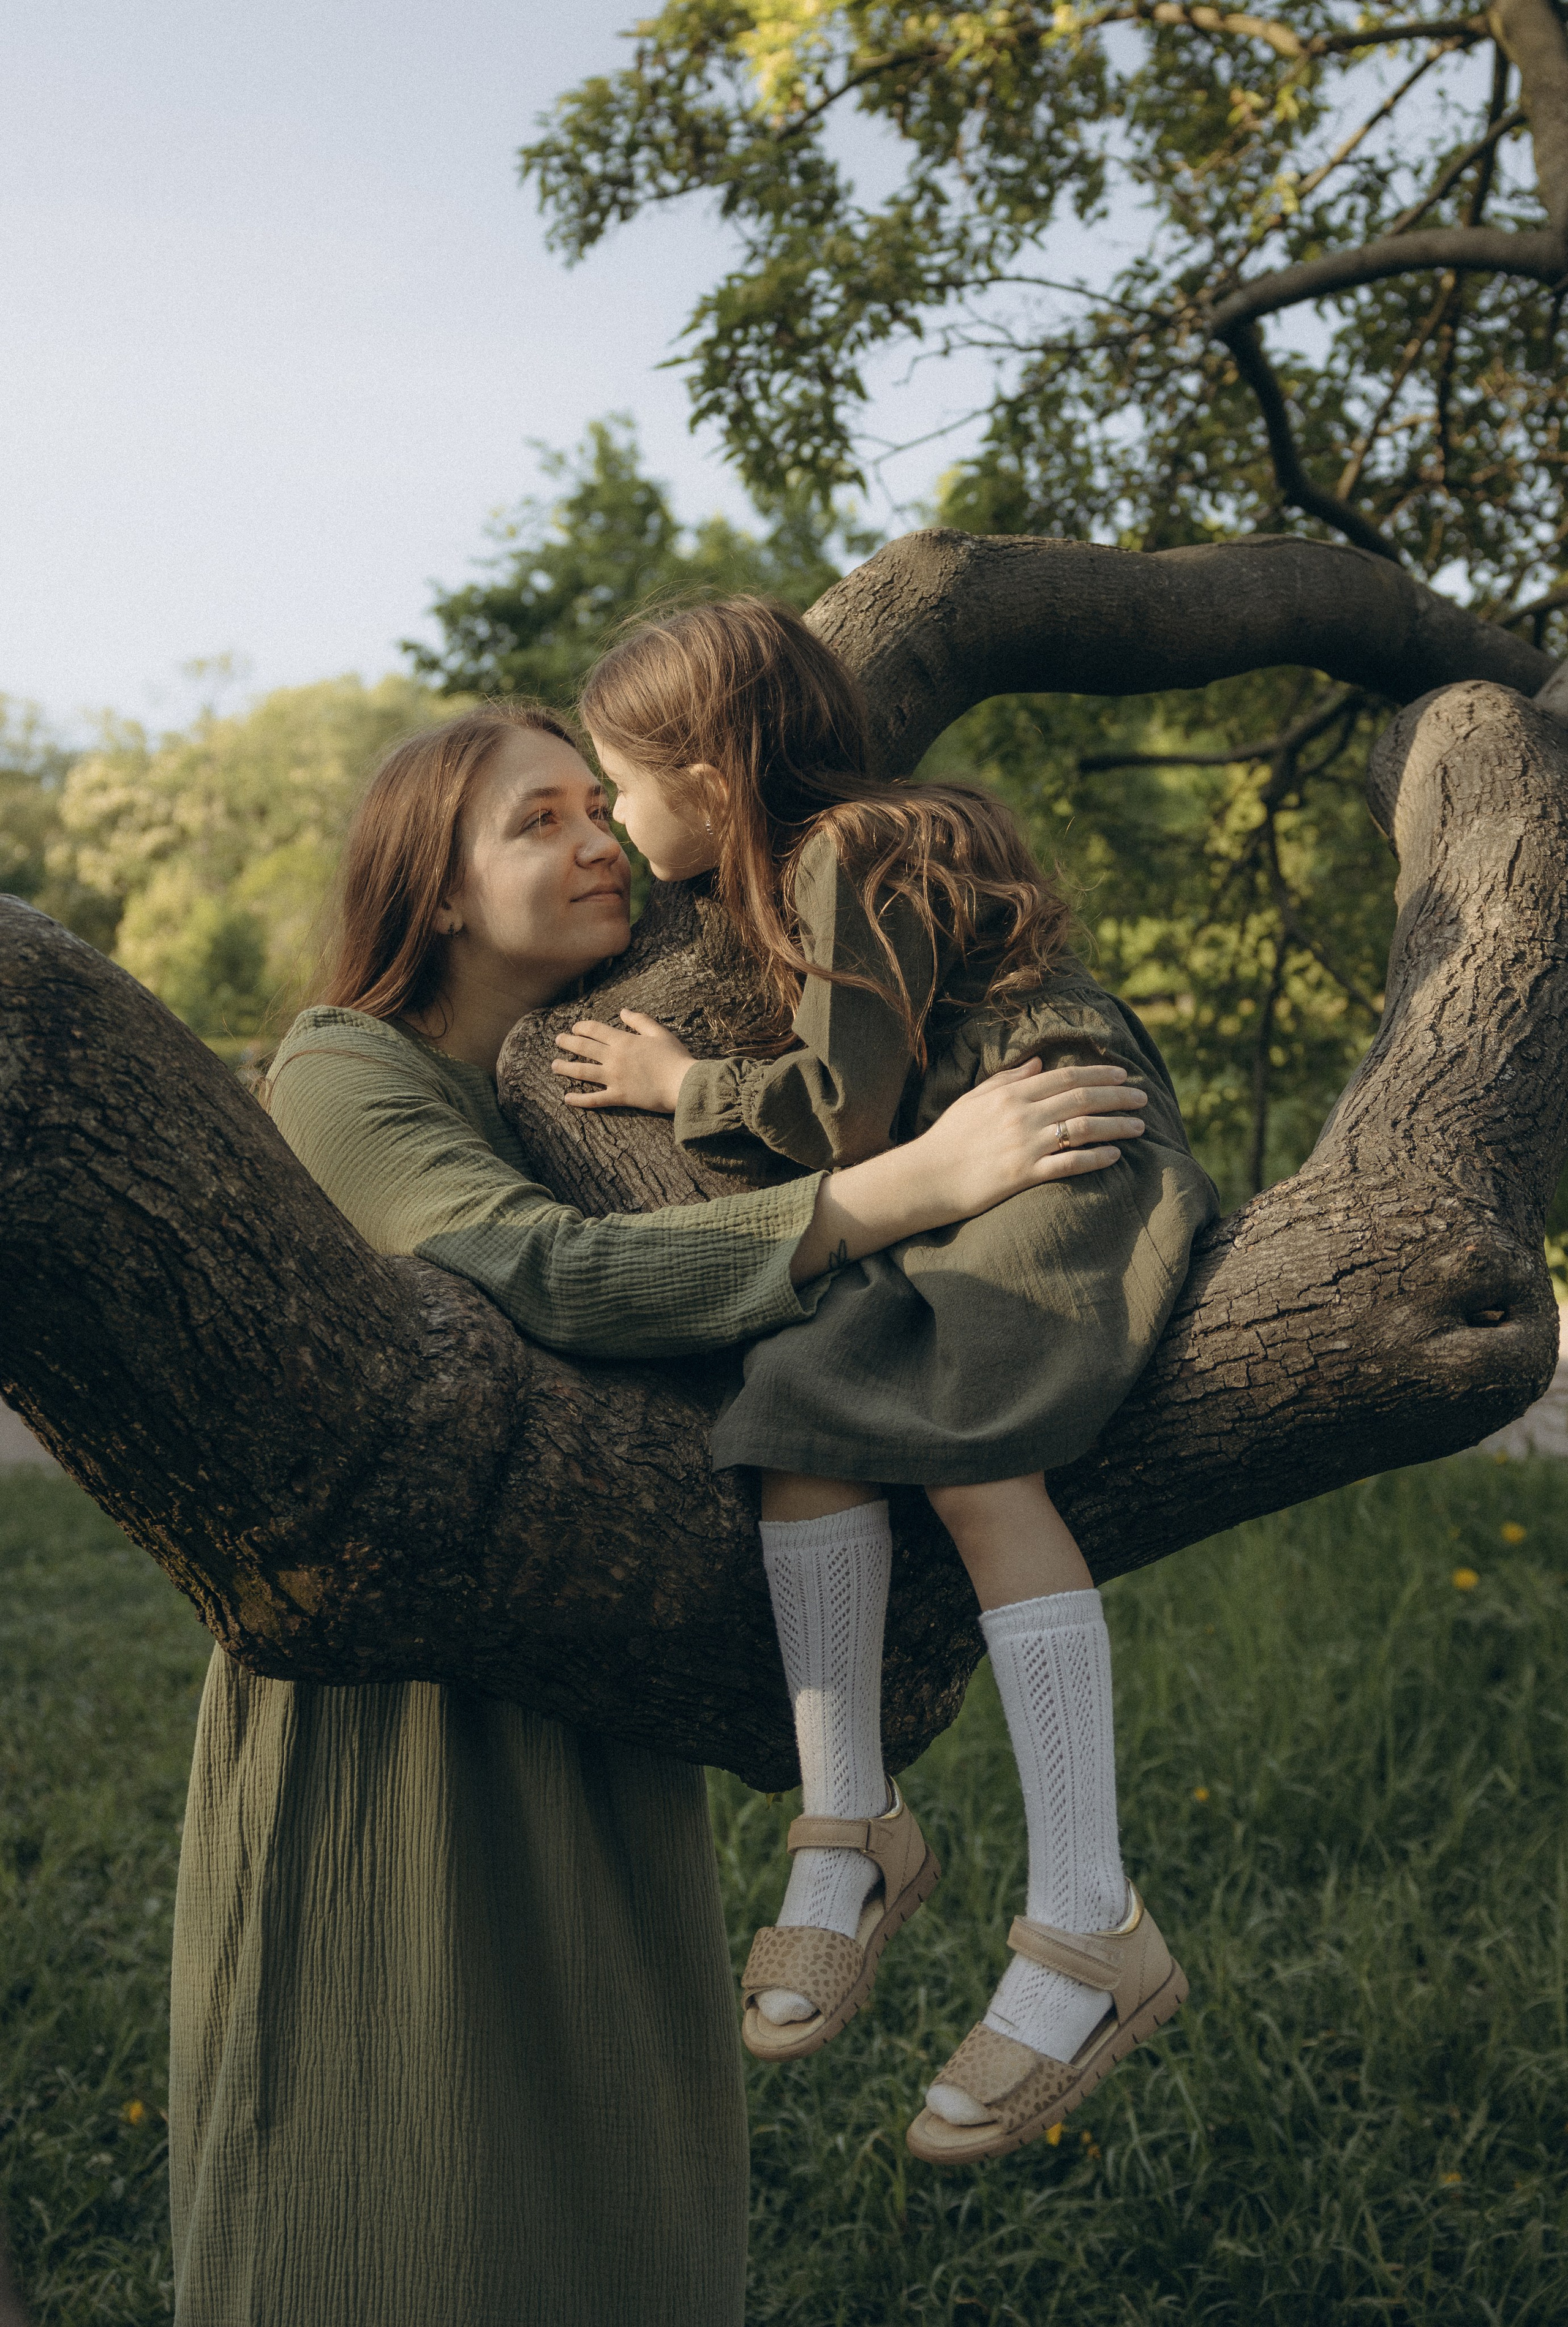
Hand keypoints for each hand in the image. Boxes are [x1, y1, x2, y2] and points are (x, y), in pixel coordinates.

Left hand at [552, 1012, 695, 1113]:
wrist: (683, 1083)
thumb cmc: (675, 1057)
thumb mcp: (659, 1033)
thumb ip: (640, 1021)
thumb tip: (623, 1011)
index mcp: (623, 1041)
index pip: (595, 1030)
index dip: (582, 1027)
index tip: (574, 1027)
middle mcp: (614, 1058)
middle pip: (583, 1048)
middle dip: (568, 1043)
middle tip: (557, 1040)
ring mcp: (614, 1078)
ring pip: (582, 1072)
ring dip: (565, 1068)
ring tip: (553, 1065)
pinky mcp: (619, 1096)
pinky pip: (594, 1099)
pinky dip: (579, 1100)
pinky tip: (567, 1099)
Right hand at [911, 1058, 1146, 1217]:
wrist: (926, 1177)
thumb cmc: (948, 1138)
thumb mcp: (974, 1099)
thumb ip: (1008, 1079)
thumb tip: (1040, 1064)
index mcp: (1011, 1093)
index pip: (1065, 1077)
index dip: (1099, 1073)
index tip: (1123, 1073)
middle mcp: (1022, 1115)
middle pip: (1082, 1099)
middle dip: (1118, 1096)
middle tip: (1142, 1097)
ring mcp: (1025, 1145)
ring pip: (1083, 1129)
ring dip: (1116, 1126)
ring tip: (1139, 1126)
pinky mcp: (1024, 1175)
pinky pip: (1069, 1165)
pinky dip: (1095, 1158)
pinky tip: (1115, 1156)